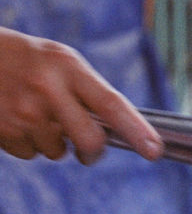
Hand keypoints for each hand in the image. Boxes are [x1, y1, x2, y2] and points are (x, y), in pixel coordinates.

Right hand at [0, 28, 162, 163]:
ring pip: (57, 151)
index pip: (111, 104)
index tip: (155, 150)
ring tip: (35, 115)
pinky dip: (28, 143)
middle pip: (89, 140)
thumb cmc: (26, 59)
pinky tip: (16, 120)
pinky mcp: (2, 130)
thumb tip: (119, 129)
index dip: (136, 130)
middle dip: (93, 152)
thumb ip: (88, 89)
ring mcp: (23, 112)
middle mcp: (47, 90)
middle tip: (90, 151)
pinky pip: (29, 153)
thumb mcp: (60, 60)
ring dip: (53, 142)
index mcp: (68, 68)